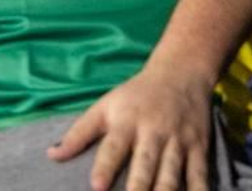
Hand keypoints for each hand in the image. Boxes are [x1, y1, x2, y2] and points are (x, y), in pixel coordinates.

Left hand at [46, 64, 215, 190]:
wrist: (181, 72)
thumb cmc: (136, 95)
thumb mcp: (105, 106)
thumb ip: (79, 133)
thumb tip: (51, 155)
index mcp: (126, 122)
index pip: (113, 147)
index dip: (105, 167)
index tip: (97, 187)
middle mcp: (152, 132)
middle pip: (145, 164)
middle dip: (138, 187)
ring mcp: (178, 141)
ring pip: (172, 174)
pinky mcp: (199, 148)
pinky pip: (200, 175)